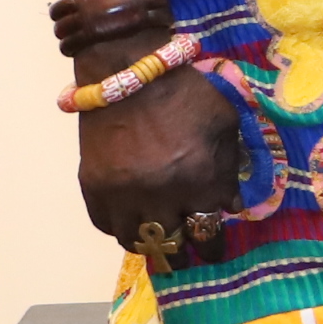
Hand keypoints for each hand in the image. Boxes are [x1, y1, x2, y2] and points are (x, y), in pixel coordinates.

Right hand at [79, 63, 244, 266]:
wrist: (129, 70)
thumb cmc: (187, 93)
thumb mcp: (225, 127)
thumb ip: (230, 170)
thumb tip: (228, 208)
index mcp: (199, 180)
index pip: (207, 235)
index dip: (212, 249)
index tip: (213, 252)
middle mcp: (159, 194)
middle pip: (171, 245)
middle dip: (182, 252)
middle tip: (186, 253)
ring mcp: (122, 192)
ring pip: (134, 241)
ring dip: (149, 242)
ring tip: (157, 238)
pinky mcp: (92, 185)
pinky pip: (104, 224)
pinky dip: (119, 227)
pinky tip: (132, 220)